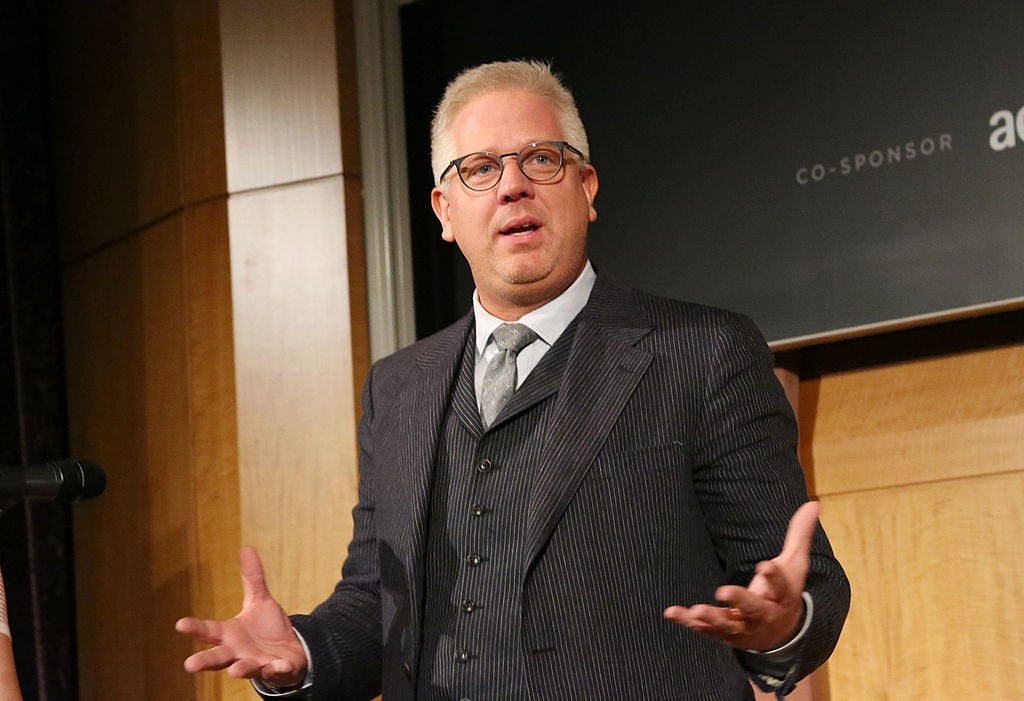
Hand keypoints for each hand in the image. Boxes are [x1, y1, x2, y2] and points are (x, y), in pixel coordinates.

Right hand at [175, 546, 306, 685]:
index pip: (208, 630)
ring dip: (240, 669)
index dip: (195, 628)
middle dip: (205, 661)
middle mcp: (238, 652)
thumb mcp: (260, 600)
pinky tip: (278, 665)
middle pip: (217, 657)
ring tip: (235, 670)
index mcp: (230, 634)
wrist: (289, 652)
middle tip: (189, 665)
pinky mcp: (276, 670)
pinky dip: (277, 669)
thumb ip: (252, 578)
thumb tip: (246, 547)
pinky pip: (275, 671)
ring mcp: (256, 663)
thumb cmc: (267, 629)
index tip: (180, 624)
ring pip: (244, 668)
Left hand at [663, 501, 818, 650]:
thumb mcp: (794, 564)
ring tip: (697, 610)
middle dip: (739, 601)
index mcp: (782, 596)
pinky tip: (672, 612)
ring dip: (711, 618)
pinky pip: (705, 629)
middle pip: (753, 609)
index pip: (781, 586)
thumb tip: (814, 503)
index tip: (763, 565)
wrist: (779, 633)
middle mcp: (763, 614)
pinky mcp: (725, 634)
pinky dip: (688, 622)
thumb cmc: (783, 591)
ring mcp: (743, 627)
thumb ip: (799, 535)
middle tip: (722, 591)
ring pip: (728, 624)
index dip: (773, 576)